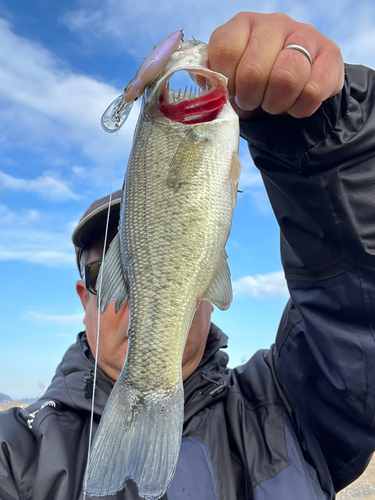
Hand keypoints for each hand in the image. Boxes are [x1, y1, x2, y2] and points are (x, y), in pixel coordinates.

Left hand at [208, 12, 343, 118]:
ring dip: (275, 104)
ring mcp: (304, 35)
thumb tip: (210, 91)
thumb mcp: (229, 82)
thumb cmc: (252, 87)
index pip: (225, 49)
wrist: (292, 92)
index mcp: (242, 25)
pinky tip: (295, 104)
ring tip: (273, 104)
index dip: (226, 82)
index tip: (231, 94)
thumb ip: (214, 83)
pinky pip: (312, 91)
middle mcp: (273, 23)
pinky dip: (300, 109)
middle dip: (250, 99)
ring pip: (286, 79)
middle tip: (253, 103)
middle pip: (253, 71)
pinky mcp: (330, 54)